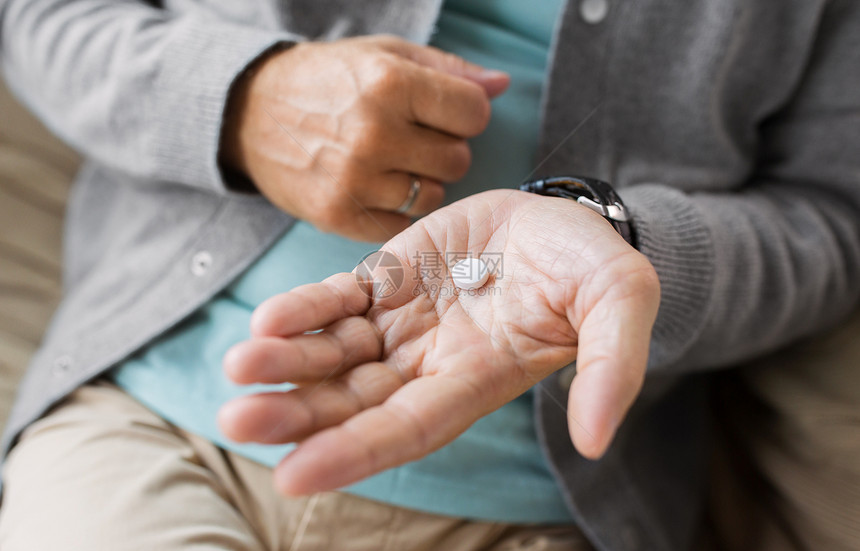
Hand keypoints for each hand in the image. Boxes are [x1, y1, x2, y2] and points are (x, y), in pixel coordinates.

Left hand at [218, 189, 659, 494]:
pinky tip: (266, 319)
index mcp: (477, 378)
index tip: (293, 474)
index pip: (408, 428)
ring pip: (333, 353)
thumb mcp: (620, 304)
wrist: (565, 217)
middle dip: (296, 415)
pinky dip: (302, 310)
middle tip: (235, 418)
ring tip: (238, 367)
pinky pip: (337, 299)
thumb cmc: (593, 266)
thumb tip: (595, 440)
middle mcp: (429, 361)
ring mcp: (403, 320)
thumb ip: (611, 366)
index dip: (354, 452)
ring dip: (284, 364)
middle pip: (353, 401)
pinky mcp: (386, 277)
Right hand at [221, 35, 509, 240]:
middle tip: (412, 140)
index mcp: (389, 82)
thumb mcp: (385, 55)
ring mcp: (354, 179)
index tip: (443, 114)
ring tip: (391, 164)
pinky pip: (401, 226)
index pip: (474, 113)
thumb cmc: (326, 80)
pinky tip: (376, 188)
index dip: (464, 115)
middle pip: (457, 160)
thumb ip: (448, 70)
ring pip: (432, 197)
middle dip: (443, 150)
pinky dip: (396, 211)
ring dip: (421, 183)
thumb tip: (501, 84)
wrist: (251, 113)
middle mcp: (373, 133)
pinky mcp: (338, 216)